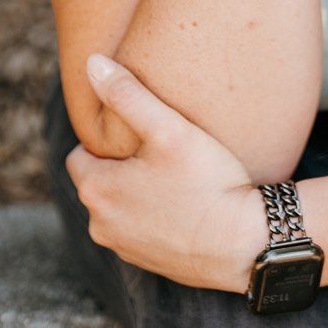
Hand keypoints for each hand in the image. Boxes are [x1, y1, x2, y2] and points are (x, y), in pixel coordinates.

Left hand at [66, 54, 264, 292]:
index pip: (80, 153)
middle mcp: (99, 225)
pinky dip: (154, 218)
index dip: (108, 141)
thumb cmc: (208, 183)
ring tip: (174, 178)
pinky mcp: (148, 264)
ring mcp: (123, 249)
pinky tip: (185, 206)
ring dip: (136, 193)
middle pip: (99, 181)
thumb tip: (92, 63)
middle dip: (121, 167)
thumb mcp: (169, 129)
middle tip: (159, 152)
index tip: (140, 135)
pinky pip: (140, 231)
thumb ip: (127, 94)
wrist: (247, 244)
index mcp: (95, 190)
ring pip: (119, 208)